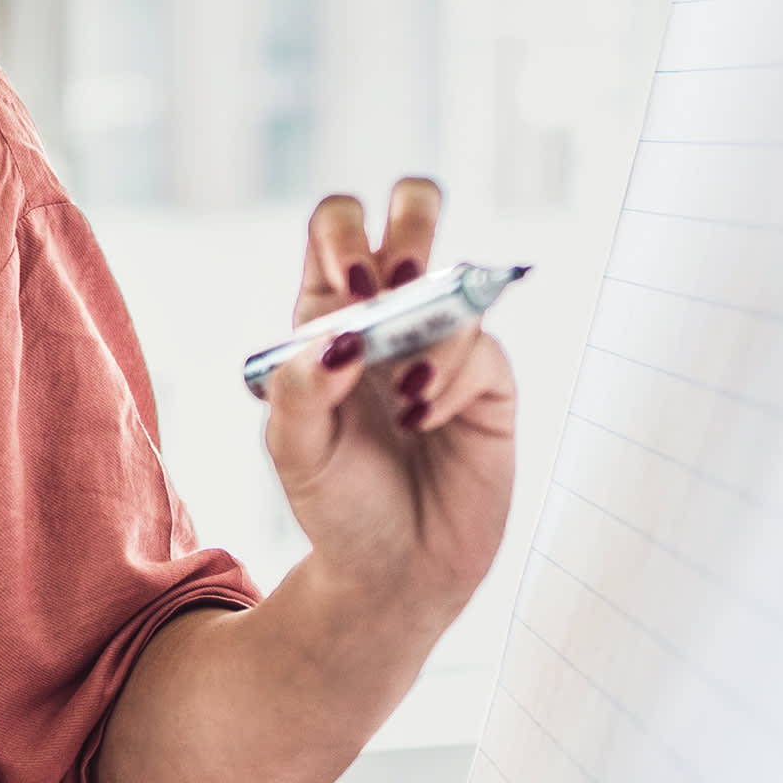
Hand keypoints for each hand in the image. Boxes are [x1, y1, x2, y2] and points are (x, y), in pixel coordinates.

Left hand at [257, 180, 516, 632]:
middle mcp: (390, 318)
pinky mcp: (488, 382)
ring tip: (403, 402)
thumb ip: (300, 387)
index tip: (349, 288)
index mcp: (328, 317)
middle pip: (414, 212)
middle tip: (400, 279)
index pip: (337, 228)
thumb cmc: (336, 504)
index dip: (345, 232)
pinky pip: (483, 347)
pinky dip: (450, 379)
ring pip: (457, 280)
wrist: (393, 571)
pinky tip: (425, 420)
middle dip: (415, 219)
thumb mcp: (295, 449)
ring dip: (428, 334)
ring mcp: (444, 345)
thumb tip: (341, 335)